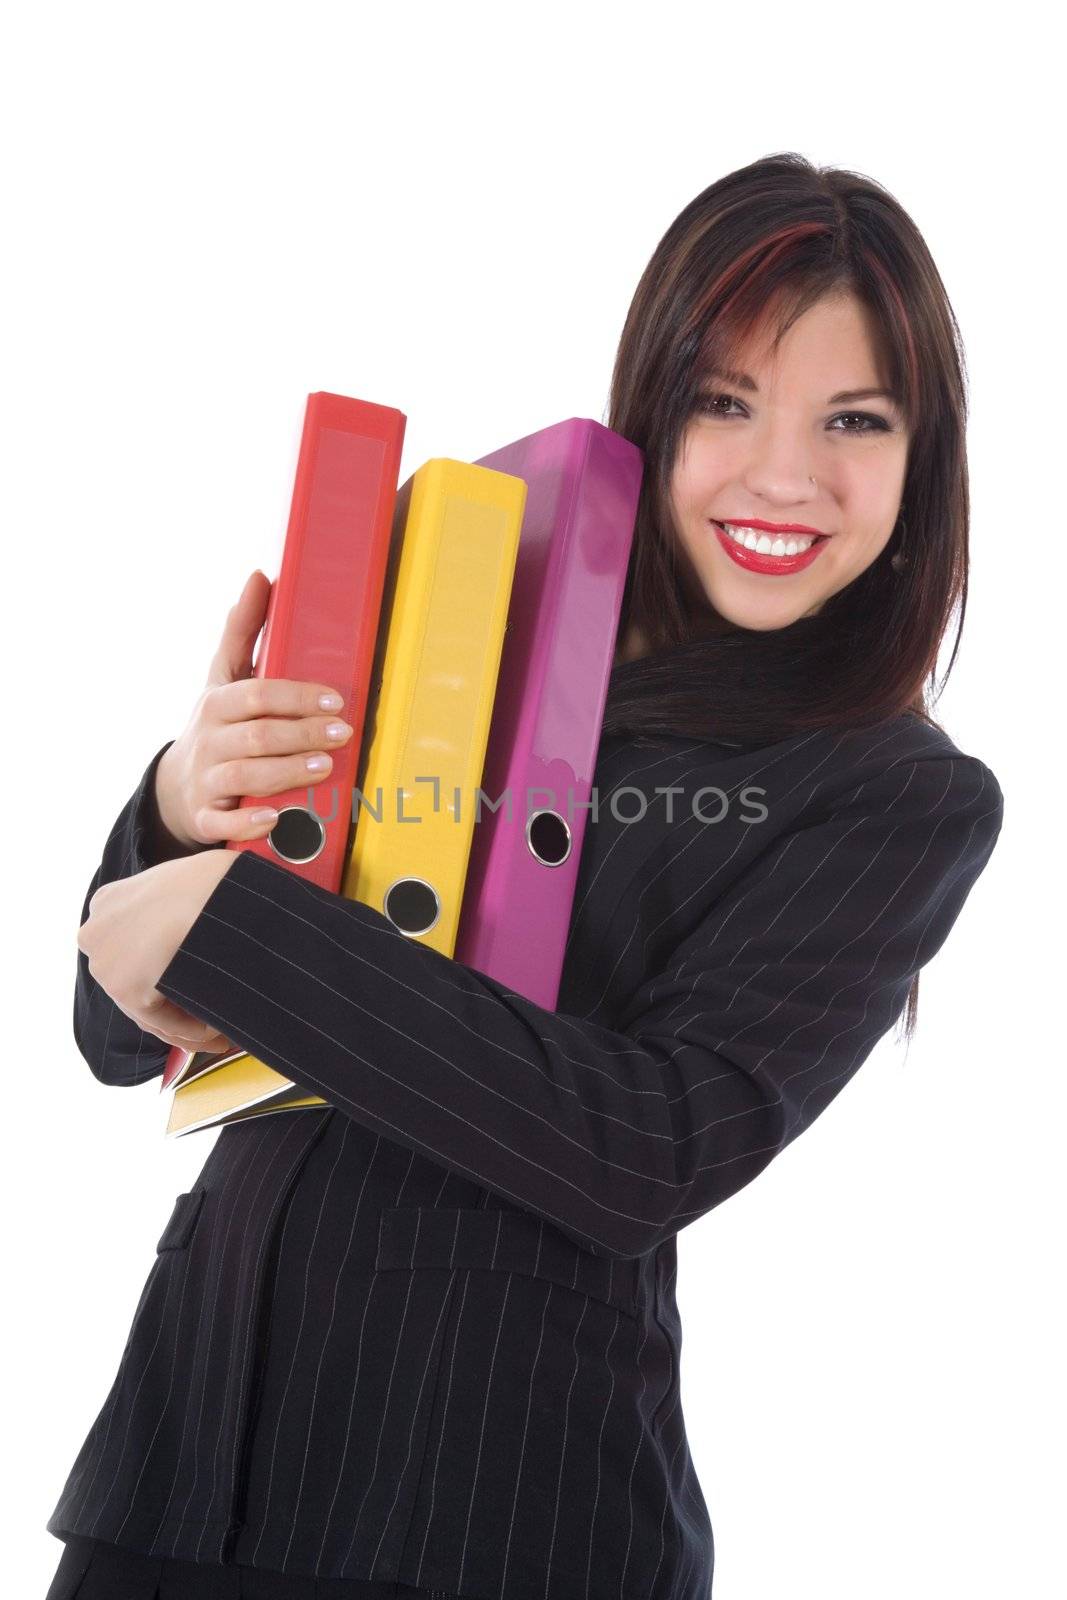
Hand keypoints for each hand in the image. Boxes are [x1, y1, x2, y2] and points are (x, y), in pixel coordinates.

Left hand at [78, 851, 239, 1053]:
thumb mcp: (180, 879)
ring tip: (217, 1030)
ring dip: (182, 1021)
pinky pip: (164, 1020)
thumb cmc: (212, 880)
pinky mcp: (127, 990)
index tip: (191, 980)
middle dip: (169, 999)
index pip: (129, 947)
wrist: (215, 890)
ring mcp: (106, 964)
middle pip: (133, 979)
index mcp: (106, 902)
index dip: (164, 968)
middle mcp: (96, 934)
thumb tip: (194, 928)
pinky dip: (192, 1029)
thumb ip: (172, 904)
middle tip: (205, 1011)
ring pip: (146, 1006)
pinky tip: (217, 1029)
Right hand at [154, 568, 355, 849]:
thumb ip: (244, 630)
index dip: (296, 696)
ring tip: (325, 766)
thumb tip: (260, 574)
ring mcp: (207, 781)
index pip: (257, 695)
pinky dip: (248, 824)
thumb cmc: (217, 723)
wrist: (178, 785)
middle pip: (258, 736)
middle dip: (302, 734)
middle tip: (343, 733)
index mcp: (218, 703)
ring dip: (287, 772)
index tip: (334, 699)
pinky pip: (223, 825)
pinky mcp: (206, 818)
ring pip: (246, 777)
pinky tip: (277, 819)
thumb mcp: (223, 676)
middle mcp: (211, 741)